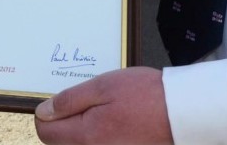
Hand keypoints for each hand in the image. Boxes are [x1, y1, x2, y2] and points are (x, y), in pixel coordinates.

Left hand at [34, 67, 170, 144]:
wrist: (182, 113)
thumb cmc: (146, 96)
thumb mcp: (103, 87)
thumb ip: (69, 101)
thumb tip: (43, 112)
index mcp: (86, 136)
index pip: (45, 132)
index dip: (47, 114)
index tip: (59, 102)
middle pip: (60, 143)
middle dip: (64, 123)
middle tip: (86, 104)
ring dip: (82, 130)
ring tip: (104, 113)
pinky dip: (98, 137)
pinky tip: (113, 123)